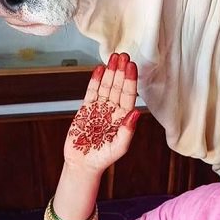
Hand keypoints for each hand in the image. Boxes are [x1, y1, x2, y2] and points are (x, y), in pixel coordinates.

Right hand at [64, 52, 139, 174]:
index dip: (130, 80)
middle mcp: (112, 110)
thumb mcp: (119, 146)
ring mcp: (99, 108)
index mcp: (123, 117)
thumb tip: (137, 113)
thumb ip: (128, 130)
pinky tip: (99, 69)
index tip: (132, 66)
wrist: (82, 164)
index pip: (128, 95)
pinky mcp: (86, 109)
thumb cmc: (103, 158)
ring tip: (113, 57)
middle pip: (118, 86)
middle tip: (124, 55)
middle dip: (121, 71)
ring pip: (106, 86)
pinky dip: (95, 80)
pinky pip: (91, 92)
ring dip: (110, 72)